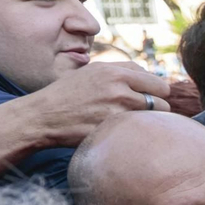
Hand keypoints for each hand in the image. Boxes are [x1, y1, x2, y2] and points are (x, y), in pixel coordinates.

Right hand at [28, 62, 171, 145]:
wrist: (42, 116)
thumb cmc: (68, 93)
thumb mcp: (93, 72)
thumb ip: (122, 71)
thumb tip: (150, 75)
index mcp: (115, 72)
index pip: (157, 82)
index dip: (158, 92)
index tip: (152, 98)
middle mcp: (119, 89)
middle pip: (162, 100)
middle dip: (157, 107)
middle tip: (144, 112)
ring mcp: (116, 111)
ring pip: (153, 118)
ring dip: (147, 121)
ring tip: (134, 121)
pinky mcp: (112, 130)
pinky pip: (138, 132)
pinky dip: (136, 133)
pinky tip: (124, 132)